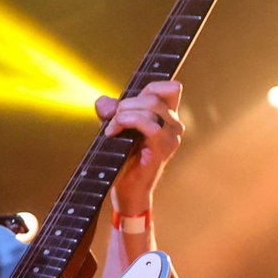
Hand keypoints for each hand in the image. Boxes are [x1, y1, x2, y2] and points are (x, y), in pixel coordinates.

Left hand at [95, 80, 183, 212]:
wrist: (127, 190)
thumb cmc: (123, 159)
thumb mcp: (115, 129)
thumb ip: (110, 112)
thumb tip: (103, 101)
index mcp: (167, 116)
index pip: (169, 87)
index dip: (146, 88)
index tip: (125, 105)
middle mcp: (174, 124)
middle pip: (154, 95)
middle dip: (127, 103)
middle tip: (112, 120)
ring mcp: (171, 136)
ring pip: (152, 106)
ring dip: (124, 113)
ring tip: (112, 129)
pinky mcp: (163, 149)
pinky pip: (150, 126)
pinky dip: (128, 122)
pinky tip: (113, 133)